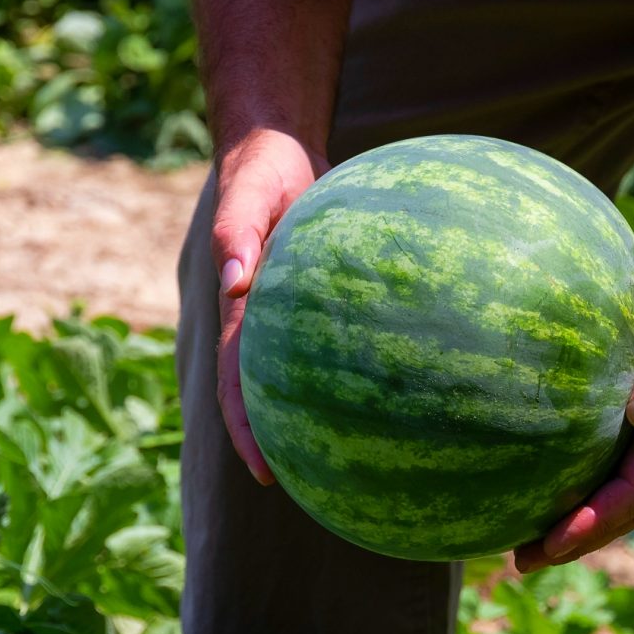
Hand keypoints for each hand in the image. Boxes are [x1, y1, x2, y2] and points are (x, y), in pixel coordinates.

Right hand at [212, 128, 330, 484]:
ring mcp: (296, 309)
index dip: (248, 431)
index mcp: (244, 309)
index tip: (266, 474)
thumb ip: (237, 233)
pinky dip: (359, 363)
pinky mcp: (327, 294)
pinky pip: (342, 335)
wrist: (281, 146)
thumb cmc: (261, 169)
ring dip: (322, 411)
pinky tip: (399, 383)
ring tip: (362, 453)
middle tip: (316, 487)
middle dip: (288, 440)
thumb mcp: (247, 195)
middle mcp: (268, 318)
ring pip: (307, 370)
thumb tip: (234, 282)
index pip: (240, 384)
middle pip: (274, 392)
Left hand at [513, 223, 633, 571]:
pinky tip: (539, 460)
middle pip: (623, 501)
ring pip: (615, 480)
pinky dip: (577, 464)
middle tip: (523, 560)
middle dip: (576, 536)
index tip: (550, 544)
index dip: (594, 522)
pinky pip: (606, 443)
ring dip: (576, 510)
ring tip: (524, 530)